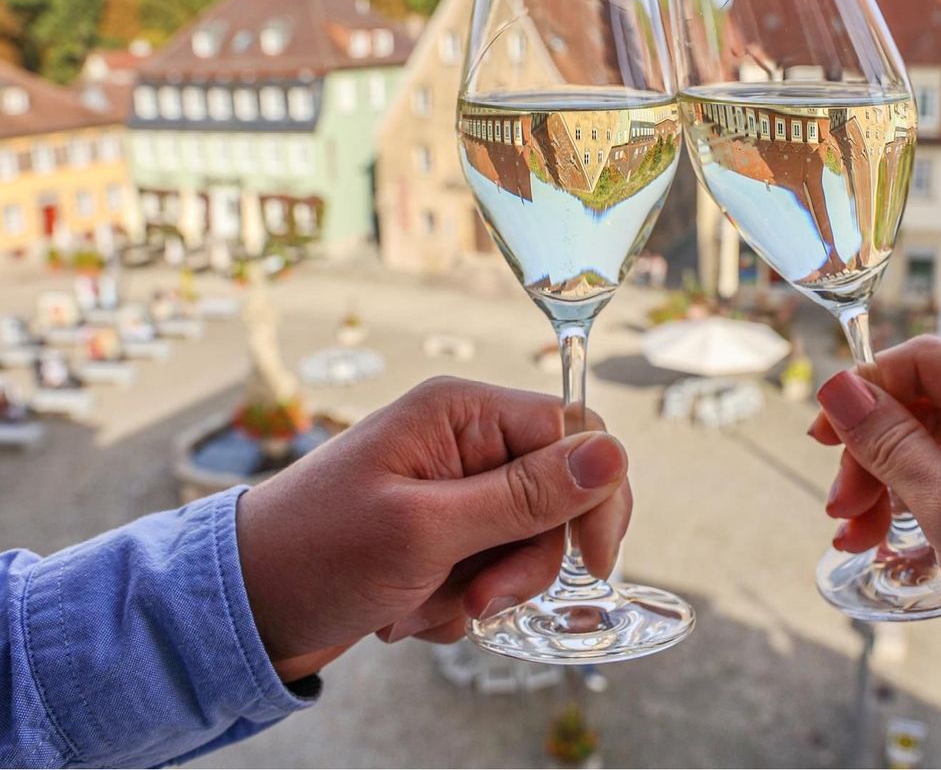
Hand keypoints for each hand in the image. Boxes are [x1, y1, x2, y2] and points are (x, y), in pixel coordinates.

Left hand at [236, 377, 630, 681]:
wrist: (241, 611)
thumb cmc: (314, 554)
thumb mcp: (426, 530)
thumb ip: (526, 496)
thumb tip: (614, 455)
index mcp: (462, 413)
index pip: (573, 434)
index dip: (595, 496)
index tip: (593, 563)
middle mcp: (465, 441)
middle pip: (557, 497)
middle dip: (523, 562)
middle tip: (477, 597)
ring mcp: (453, 489)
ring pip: (527, 544)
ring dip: (483, 590)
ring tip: (417, 603)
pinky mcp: (442, 533)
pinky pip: (491, 570)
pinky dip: (457, 602)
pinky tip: (405, 608)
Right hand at [809, 337, 940, 767]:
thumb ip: (890, 443)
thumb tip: (837, 388)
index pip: (926, 361)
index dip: (864, 392)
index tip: (819, 438)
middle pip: (927, 406)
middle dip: (873, 454)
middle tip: (840, 510)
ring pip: (937, 447)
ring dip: (888, 485)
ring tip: (858, 537)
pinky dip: (919, 505)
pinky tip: (887, 543)